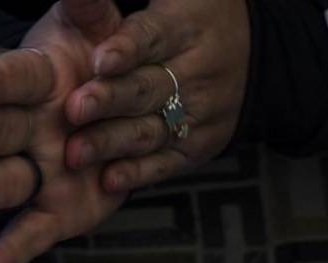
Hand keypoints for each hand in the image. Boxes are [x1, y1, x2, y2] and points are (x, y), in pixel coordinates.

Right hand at [0, 0, 127, 262]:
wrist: (125, 115)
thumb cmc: (101, 67)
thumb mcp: (98, 30)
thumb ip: (87, 9)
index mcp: (38, 80)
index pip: (12, 78)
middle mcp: (28, 128)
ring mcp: (38, 172)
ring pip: (0, 183)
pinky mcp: (55, 212)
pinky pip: (30, 234)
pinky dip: (7, 252)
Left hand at [64, 0, 248, 193]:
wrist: (253, 54)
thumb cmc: (192, 19)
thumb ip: (116, 1)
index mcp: (185, 28)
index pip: (151, 38)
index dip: (125, 50)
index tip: (98, 61)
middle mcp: (197, 73)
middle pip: (147, 88)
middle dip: (109, 101)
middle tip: (74, 109)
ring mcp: (200, 113)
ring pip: (151, 129)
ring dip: (112, 142)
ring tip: (76, 152)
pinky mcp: (199, 146)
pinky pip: (166, 162)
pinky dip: (138, 172)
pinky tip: (110, 179)